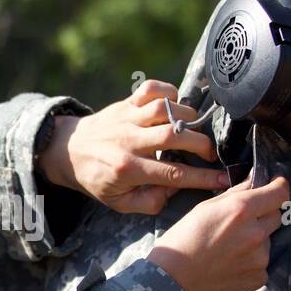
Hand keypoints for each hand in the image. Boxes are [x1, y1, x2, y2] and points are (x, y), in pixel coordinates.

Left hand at [38, 79, 229, 213]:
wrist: (68, 151)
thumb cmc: (98, 178)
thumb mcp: (120, 202)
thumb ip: (149, 202)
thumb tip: (175, 190)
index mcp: (128, 169)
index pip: (172, 174)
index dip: (202, 177)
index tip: (223, 179)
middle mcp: (128, 141)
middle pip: (173, 135)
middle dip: (200, 144)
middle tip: (211, 153)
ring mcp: (127, 118)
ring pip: (165, 109)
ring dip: (187, 117)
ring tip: (193, 130)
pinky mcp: (126, 102)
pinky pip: (151, 89)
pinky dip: (168, 92)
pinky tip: (175, 105)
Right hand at [147, 174, 289, 290]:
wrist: (173, 282)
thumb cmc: (182, 241)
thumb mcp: (204, 208)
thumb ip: (235, 194)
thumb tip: (254, 181)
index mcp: (241, 210)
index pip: (279, 193)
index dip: (279, 186)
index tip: (275, 185)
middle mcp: (255, 233)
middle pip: (276, 216)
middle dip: (264, 214)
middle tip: (242, 221)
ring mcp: (260, 258)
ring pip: (268, 240)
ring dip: (256, 239)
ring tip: (230, 248)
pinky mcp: (258, 278)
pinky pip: (262, 263)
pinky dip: (251, 261)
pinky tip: (231, 263)